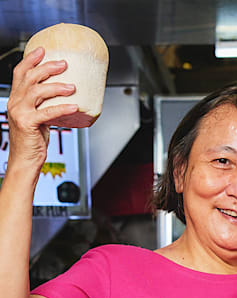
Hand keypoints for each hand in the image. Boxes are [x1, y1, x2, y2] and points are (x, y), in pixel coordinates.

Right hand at [6, 47, 77, 168]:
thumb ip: (44, 106)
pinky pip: (47, 112)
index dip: (30, 60)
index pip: (20, 73)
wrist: (25, 160)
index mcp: (16, 99)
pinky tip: (74, 105)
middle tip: (64, 64)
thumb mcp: (37, 118)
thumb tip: (65, 97)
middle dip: (47, 68)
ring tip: (72, 87)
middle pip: (29, 78)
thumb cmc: (33, 141)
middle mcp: (15, 103)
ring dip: (56, 86)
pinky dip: (62, 108)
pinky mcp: (28, 124)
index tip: (43, 50)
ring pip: (37, 91)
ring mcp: (20, 112)